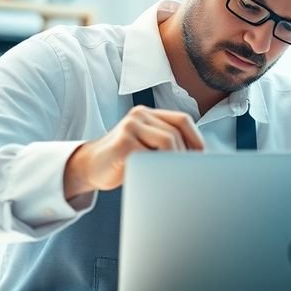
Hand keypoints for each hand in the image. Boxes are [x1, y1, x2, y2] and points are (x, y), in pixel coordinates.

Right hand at [63, 106, 204, 197]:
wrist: (89, 167)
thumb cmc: (122, 159)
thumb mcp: (146, 145)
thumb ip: (166, 143)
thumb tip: (199, 158)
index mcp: (148, 113)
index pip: (182, 120)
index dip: (196, 139)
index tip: (202, 158)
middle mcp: (139, 115)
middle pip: (175, 133)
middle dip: (185, 155)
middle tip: (187, 173)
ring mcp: (130, 126)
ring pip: (167, 141)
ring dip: (174, 160)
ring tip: (172, 175)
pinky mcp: (122, 143)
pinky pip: (150, 155)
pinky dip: (158, 168)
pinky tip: (156, 176)